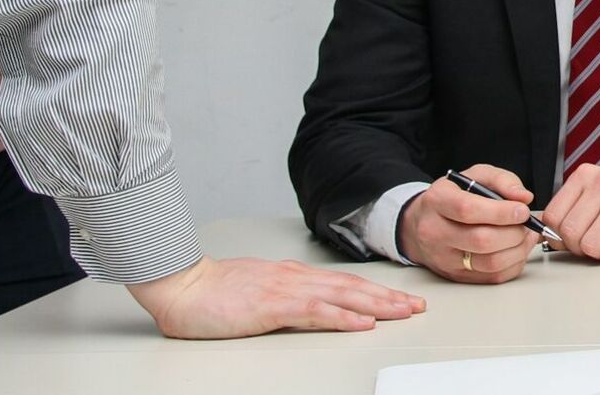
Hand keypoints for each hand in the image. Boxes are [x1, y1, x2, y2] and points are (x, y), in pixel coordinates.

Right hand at [128, 255, 426, 338]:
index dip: (376, 291)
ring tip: (404, 312)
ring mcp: (286, 291)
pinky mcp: (273, 306)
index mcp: (292, 276)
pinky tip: (363, 323)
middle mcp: (296, 279)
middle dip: (388, 298)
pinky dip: (343, 317)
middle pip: (352, 287)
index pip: (344, 283)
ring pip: (343, 296)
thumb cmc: (213, 292)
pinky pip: (316, 312)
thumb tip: (309, 307)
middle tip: (417, 306)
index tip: (400, 299)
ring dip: (377, 305)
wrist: (182, 285)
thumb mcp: (257, 292)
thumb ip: (284, 297)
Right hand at [397, 165, 541, 283]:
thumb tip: (523, 197)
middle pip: (482, 240)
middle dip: (514, 232)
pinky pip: (493, 277)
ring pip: (490, 263)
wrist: (422, 224)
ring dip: (518, 250)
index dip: (501, 212)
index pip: (468, 210)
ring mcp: (444, 258)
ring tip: (526, 235)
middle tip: (526, 223)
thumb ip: (501, 180)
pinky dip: (513, 264)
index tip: (522, 210)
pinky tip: (517, 249)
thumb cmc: (452, 198)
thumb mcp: (473, 176)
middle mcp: (435, 232)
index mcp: (437, 202)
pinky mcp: (457, 276)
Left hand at [541, 166, 599, 263]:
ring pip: (591, 246)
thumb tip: (547, 237)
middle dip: (578, 247)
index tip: (570, 237)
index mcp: (586, 175)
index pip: (553, 216)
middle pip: (570, 233)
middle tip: (594, 241)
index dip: (558, 235)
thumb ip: (571, 210)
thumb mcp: (595, 193)